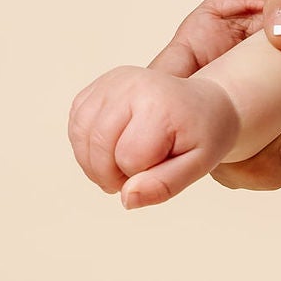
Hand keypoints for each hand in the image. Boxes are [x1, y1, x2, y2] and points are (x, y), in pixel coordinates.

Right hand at [68, 65, 239, 208]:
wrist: (204, 104)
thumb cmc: (203, 135)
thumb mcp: (198, 166)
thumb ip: (164, 186)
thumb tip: (126, 198)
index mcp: (159, 105)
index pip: (128, 159)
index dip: (140, 177)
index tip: (161, 170)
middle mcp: (130, 86)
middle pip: (99, 146)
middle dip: (111, 174)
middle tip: (135, 178)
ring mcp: (110, 82)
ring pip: (80, 135)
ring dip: (94, 163)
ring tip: (121, 167)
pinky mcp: (98, 86)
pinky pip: (76, 124)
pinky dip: (86, 146)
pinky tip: (109, 151)